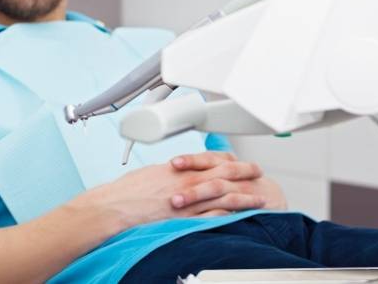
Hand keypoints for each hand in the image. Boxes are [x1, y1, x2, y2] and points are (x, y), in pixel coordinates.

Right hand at [77, 152, 265, 229]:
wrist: (116, 206)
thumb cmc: (128, 191)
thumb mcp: (152, 174)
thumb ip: (171, 174)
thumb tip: (178, 174)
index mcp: (180, 168)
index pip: (213, 159)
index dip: (231, 160)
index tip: (241, 162)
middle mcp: (188, 181)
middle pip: (226, 173)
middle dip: (245, 173)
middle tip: (259, 173)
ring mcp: (189, 200)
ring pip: (226, 195)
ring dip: (246, 197)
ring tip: (260, 200)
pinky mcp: (187, 218)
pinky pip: (216, 216)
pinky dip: (232, 216)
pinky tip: (242, 218)